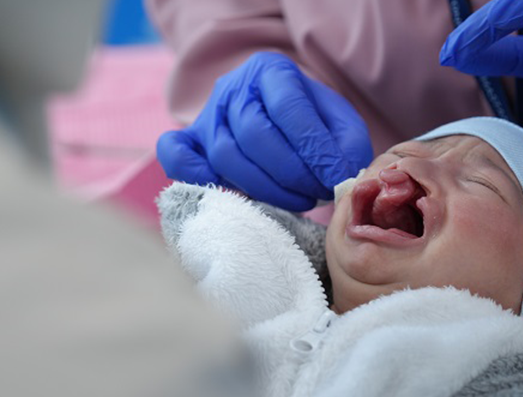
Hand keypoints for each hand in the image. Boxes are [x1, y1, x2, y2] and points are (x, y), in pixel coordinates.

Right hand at [157, 52, 372, 210]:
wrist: (279, 122)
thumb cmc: (313, 125)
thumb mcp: (340, 124)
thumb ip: (346, 147)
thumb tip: (339, 179)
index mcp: (271, 70)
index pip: (288, 108)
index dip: (313, 149)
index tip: (334, 179)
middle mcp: (232, 88)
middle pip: (255, 134)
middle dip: (292, 173)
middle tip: (317, 193)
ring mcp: (207, 116)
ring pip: (226, 156)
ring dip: (266, 188)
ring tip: (298, 199)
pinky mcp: (188, 142)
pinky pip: (176, 157)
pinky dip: (196, 177)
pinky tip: (231, 194)